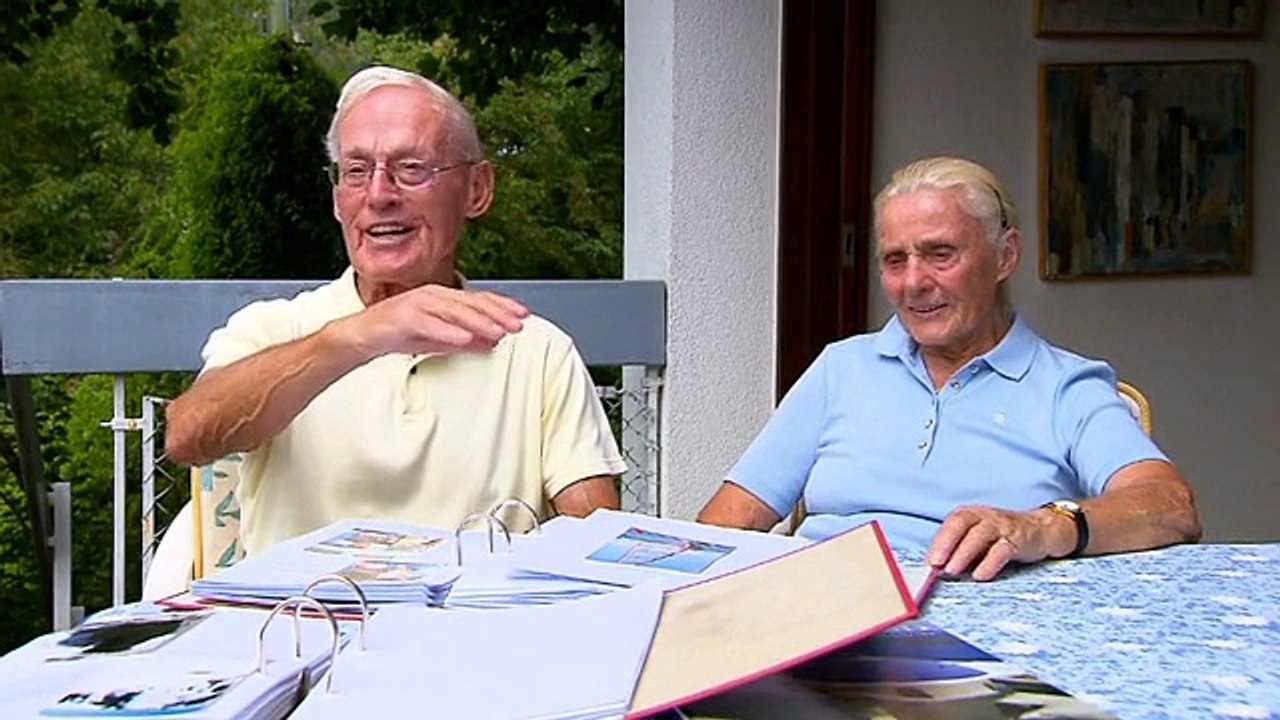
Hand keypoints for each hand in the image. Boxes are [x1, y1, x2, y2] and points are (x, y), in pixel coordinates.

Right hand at [342, 284, 529, 357]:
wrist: (362, 336)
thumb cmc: (399, 334)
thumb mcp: (439, 340)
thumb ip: (465, 341)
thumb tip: (493, 344)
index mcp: (443, 297)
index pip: (478, 299)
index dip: (502, 306)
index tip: (524, 315)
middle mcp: (433, 295)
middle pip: (471, 303)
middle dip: (497, 314)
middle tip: (518, 325)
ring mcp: (417, 303)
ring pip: (454, 312)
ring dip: (479, 323)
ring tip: (499, 332)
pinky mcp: (403, 316)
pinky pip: (430, 324)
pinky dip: (449, 332)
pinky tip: (466, 339)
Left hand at [926, 504, 1061, 581]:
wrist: (1040, 530)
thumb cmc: (1000, 537)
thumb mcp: (977, 540)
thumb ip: (957, 551)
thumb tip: (935, 571)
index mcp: (970, 515)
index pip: (950, 525)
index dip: (937, 543)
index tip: (926, 563)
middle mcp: (984, 516)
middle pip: (961, 524)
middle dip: (945, 544)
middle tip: (934, 564)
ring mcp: (1002, 526)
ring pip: (980, 535)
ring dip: (964, 553)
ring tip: (952, 571)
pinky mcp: (1019, 539)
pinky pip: (1003, 549)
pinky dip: (991, 562)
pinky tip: (980, 575)